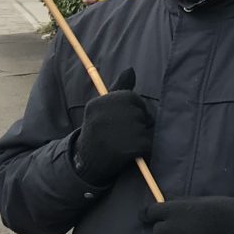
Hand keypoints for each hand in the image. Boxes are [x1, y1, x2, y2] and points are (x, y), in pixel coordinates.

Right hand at [74, 68, 153, 183]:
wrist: (86, 163)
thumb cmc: (99, 131)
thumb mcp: (103, 108)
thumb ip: (119, 89)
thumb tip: (130, 69)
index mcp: (99, 103)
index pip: (131, 98)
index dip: (133, 108)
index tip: (121, 120)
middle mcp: (104, 116)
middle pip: (141, 112)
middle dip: (138, 123)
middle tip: (120, 134)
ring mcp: (114, 132)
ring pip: (145, 128)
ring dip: (141, 137)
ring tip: (123, 143)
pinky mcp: (125, 149)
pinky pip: (147, 144)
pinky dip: (144, 149)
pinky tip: (129, 153)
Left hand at [140, 196, 233, 233]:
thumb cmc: (224, 211)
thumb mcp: (199, 201)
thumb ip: (180, 205)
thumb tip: (167, 204)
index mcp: (172, 209)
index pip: (149, 212)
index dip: (148, 216)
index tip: (147, 218)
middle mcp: (168, 228)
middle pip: (157, 231)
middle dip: (167, 231)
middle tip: (183, 233)